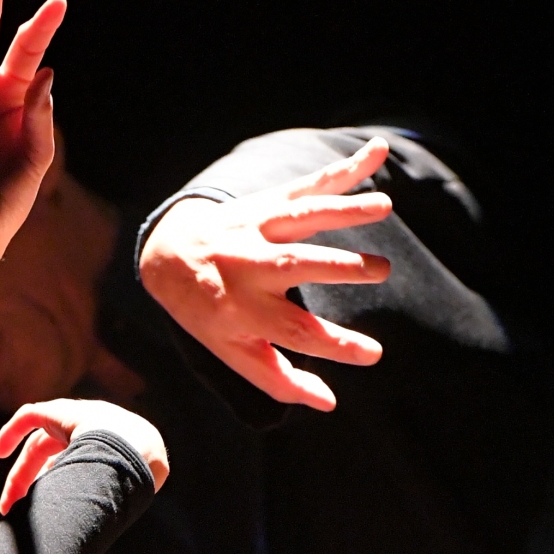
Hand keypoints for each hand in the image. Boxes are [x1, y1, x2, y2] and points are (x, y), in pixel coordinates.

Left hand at [0, 400, 169, 515]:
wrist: (137, 454)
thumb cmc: (126, 484)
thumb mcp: (107, 500)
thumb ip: (90, 509)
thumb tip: (72, 540)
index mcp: (106, 452)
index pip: (70, 466)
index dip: (50, 487)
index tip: (34, 512)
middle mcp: (92, 433)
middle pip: (51, 458)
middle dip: (31, 486)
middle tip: (15, 511)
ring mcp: (79, 419)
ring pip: (39, 445)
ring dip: (21, 474)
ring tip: (9, 502)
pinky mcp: (62, 410)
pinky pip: (31, 415)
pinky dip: (12, 432)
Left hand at [138, 138, 395, 410]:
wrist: (170, 256)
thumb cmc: (212, 315)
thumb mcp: (235, 354)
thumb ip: (281, 379)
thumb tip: (330, 402)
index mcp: (242, 312)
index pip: (294, 332)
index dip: (334, 346)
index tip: (374, 353)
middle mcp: (248, 268)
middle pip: (296, 267)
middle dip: (338, 266)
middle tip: (381, 270)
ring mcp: (257, 230)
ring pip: (301, 218)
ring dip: (343, 210)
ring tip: (383, 205)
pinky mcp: (267, 203)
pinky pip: (307, 185)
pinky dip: (343, 168)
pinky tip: (378, 151)